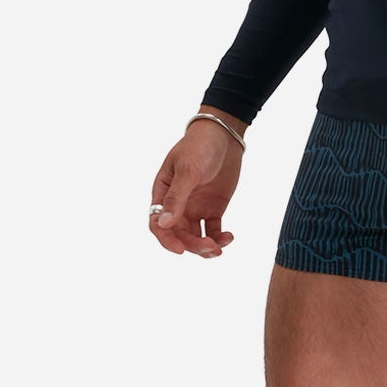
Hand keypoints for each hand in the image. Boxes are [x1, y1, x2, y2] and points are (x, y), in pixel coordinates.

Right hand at [149, 115, 243, 257]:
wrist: (223, 136)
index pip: (158, 224)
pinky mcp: (212, 209)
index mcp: (163, 194)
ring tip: (220, 247)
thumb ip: (176, 197)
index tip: (180, 250)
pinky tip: (229, 237)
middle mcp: (177, 205)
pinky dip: (219, 238)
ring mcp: (195, 208)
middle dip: (192, 245)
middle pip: (179, 235)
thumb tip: (164, 223)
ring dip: (206, 246)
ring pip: (195, 237)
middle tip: (210, 247)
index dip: (167, 240)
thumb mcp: (187, 170)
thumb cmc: (198, 147)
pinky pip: (212, 230)